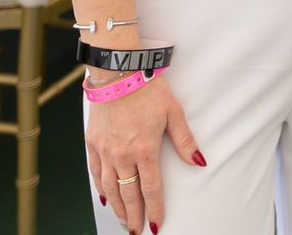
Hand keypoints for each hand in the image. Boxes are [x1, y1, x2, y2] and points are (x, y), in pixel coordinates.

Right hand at [84, 75, 203, 233]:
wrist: (117, 72)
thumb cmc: (148, 89)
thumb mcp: (173, 112)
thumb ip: (185, 140)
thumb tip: (199, 161)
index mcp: (145, 149)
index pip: (151, 189)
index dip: (154, 209)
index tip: (155, 225)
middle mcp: (122, 154)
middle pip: (129, 194)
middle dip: (134, 215)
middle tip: (137, 230)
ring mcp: (105, 150)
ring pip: (110, 188)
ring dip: (118, 207)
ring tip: (125, 220)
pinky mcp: (92, 143)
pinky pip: (96, 172)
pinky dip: (101, 188)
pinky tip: (105, 197)